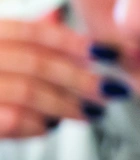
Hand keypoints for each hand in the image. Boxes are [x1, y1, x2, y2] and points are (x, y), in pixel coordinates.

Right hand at [0, 10, 121, 137]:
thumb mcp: (5, 55)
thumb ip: (29, 47)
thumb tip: (77, 40)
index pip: (31, 32)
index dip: (72, 42)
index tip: (107, 53)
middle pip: (35, 63)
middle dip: (79, 78)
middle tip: (110, 90)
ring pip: (26, 91)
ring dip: (64, 104)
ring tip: (89, 114)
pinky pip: (10, 119)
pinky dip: (34, 125)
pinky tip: (48, 127)